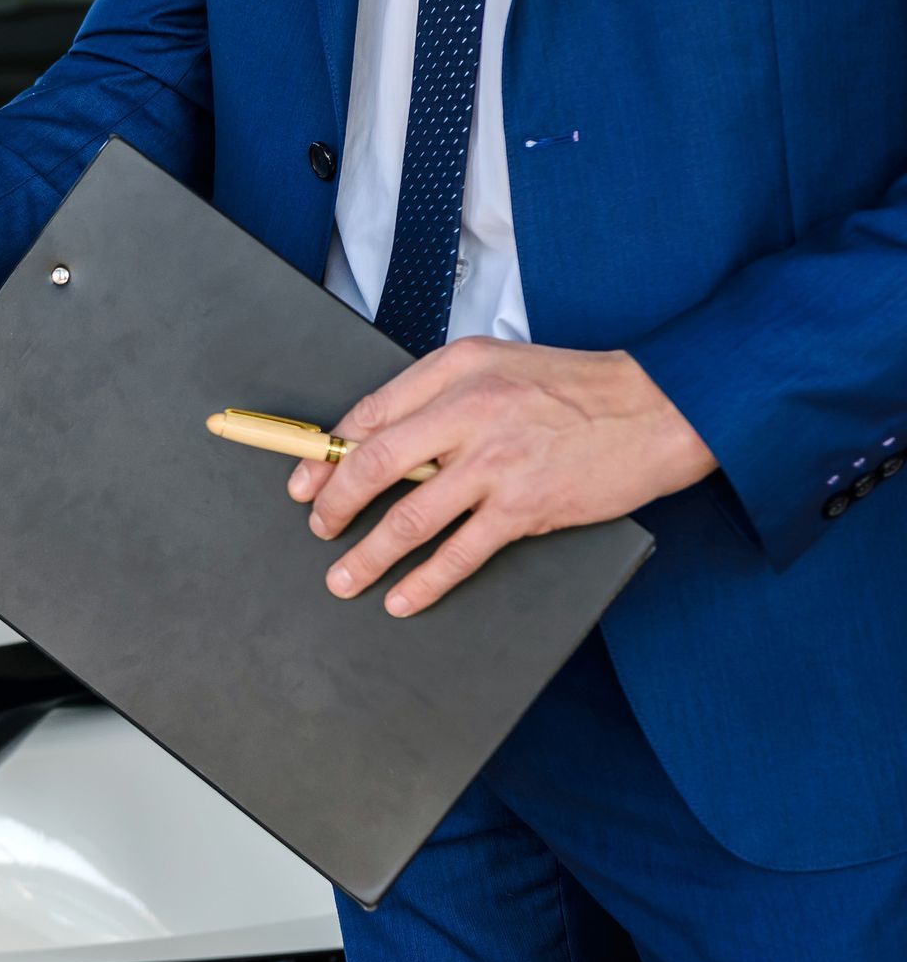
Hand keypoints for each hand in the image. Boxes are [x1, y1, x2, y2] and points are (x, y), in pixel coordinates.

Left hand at [288, 337, 715, 616]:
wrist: (658, 408)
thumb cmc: (576, 386)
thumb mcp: (496, 363)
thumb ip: (436, 391)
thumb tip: (377, 434)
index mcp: (455, 372)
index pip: (369, 415)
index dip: (325, 453)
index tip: (303, 480)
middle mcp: (468, 413)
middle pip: (373, 465)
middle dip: (333, 503)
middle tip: (317, 528)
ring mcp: (495, 464)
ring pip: (408, 518)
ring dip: (367, 555)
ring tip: (343, 578)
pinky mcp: (525, 508)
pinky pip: (459, 553)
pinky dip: (424, 581)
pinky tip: (401, 598)